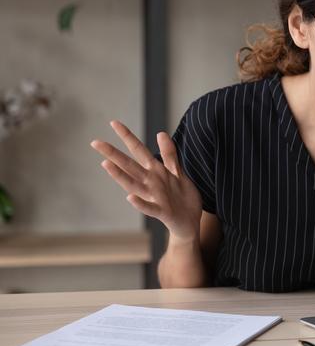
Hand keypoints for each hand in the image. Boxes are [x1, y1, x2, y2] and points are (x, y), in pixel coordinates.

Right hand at [90, 120, 202, 241]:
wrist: (189, 224)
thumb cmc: (181, 198)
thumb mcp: (177, 172)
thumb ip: (169, 154)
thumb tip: (160, 133)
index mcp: (155, 172)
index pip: (138, 151)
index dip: (127, 136)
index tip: (114, 122)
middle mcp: (150, 183)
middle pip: (130, 165)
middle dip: (113, 154)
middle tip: (95, 142)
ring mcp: (154, 198)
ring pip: (134, 185)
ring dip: (120, 176)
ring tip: (106, 164)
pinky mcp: (162, 212)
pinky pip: (149, 208)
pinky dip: (140, 203)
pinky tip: (129, 197)